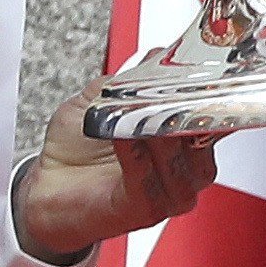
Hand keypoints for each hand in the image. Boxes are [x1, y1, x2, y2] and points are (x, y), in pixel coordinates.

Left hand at [10, 90, 219, 266]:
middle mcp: (186, 170)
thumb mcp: (102, 99)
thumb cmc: (79, 147)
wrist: (47, 186)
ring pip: (180, 163)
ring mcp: (168, 193)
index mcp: (186, 142)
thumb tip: (156, 56)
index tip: (208, 72)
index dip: (217, 95)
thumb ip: (131, 80)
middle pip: (205, 139)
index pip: (218, 117)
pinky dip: (135, 154)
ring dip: (162, 135)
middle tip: (176, 89)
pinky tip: (122, 134)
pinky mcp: (143, 210)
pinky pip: (146, 180)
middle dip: (190, 112)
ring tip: (143, 112)